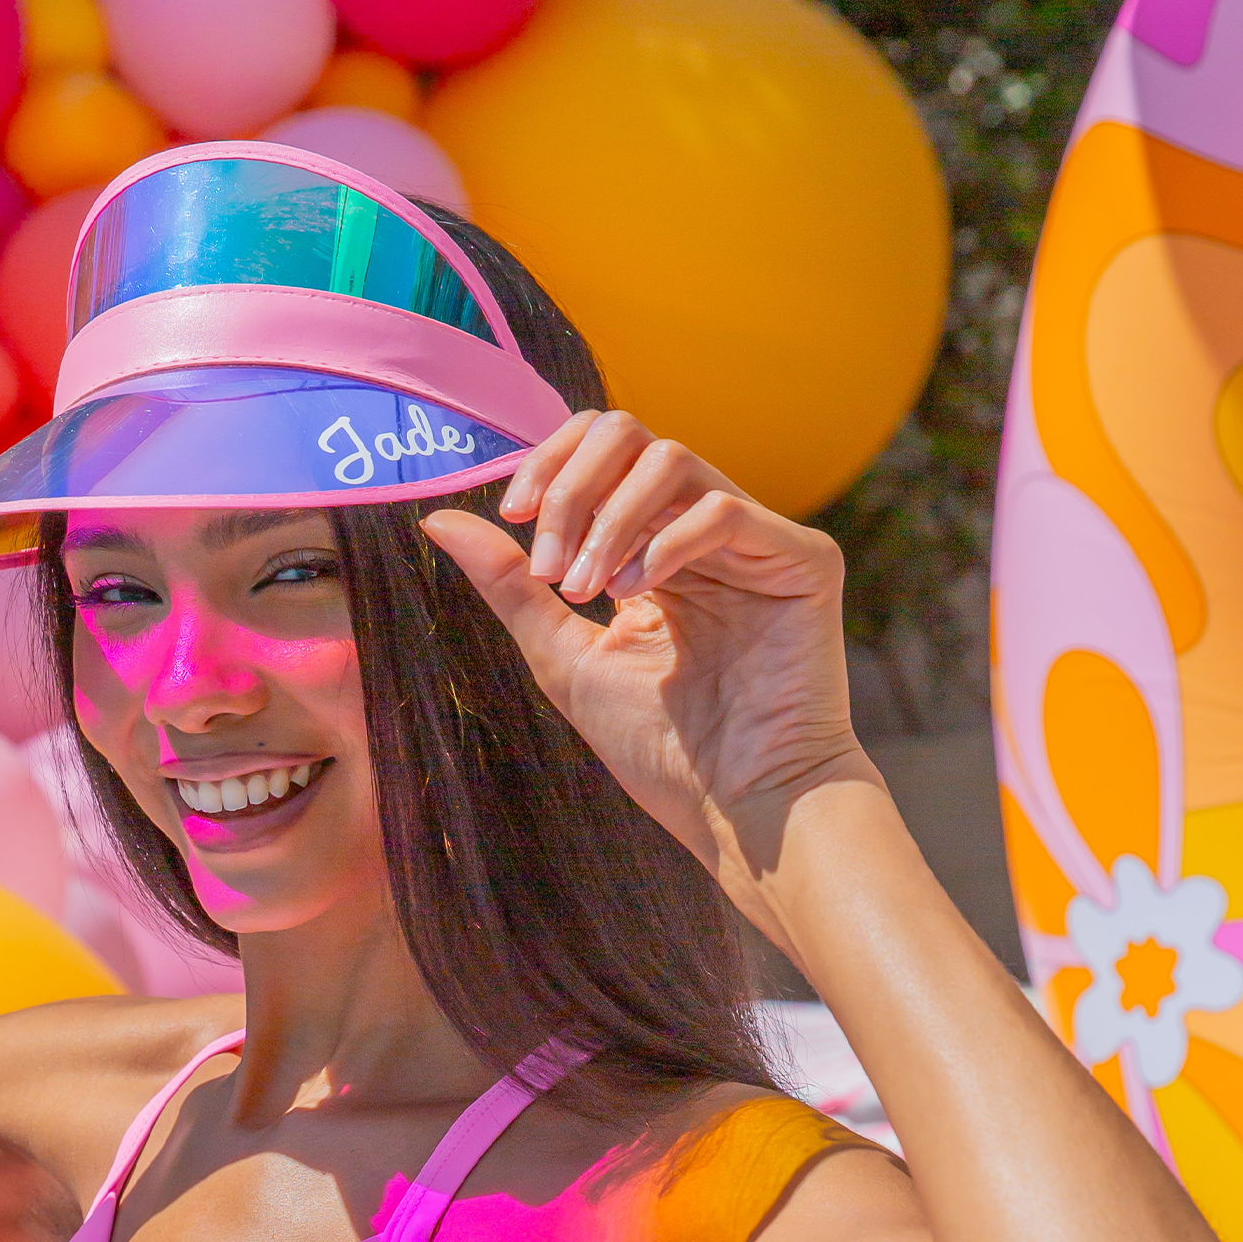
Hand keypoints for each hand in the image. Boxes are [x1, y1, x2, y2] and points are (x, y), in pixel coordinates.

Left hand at [423, 412, 878, 909]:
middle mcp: (706, 529)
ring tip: (587, 590)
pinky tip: (635, 594)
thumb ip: (511, 584)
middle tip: (550, 564)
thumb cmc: (660, 748)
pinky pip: (722, 511)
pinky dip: (664, 543)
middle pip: (630, 434)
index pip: (599, 449)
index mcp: (655, 542)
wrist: (737, 806)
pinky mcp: (804, 560)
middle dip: (571, 486)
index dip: (549, 464)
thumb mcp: (562, 655)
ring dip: (609, 519)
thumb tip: (437, 518)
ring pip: (672, 460)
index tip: (512, 517)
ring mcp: (758, 540)